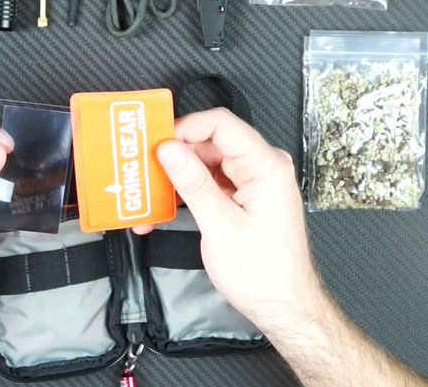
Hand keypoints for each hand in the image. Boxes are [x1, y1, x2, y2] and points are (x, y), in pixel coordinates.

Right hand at [134, 108, 320, 330]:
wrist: (282, 304)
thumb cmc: (264, 274)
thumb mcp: (220, 227)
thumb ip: (193, 184)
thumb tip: (170, 150)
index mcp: (266, 166)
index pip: (221, 124)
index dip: (185, 128)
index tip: (157, 142)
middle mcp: (262, 167)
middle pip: (210, 142)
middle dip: (175, 154)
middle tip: (145, 167)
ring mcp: (253, 181)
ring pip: (206, 162)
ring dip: (177, 175)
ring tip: (150, 192)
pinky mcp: (243, 195)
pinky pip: (210, 181)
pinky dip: (187, 191)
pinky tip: (164, 205)